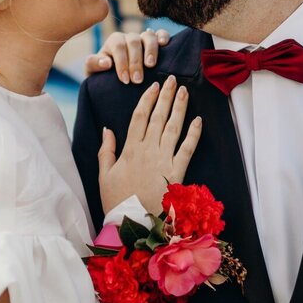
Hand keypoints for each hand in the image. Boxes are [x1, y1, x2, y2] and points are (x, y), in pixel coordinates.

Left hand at [84, 28, 170, 84]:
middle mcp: (129, 37)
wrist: (113, 76)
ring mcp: (143, 38)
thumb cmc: (104, 73)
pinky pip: (161, 34)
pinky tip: (165, 45)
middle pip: (133, 42)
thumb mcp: (92, 70)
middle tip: (137, 80)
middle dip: (135, 62)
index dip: (121, 63)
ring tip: (150, 65)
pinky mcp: (156, 41)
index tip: (125, 80)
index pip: (118, 47)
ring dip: (151, 50)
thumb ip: (94, 64)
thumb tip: (106, 62)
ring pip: (148, 36)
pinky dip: (164, 37)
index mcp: (114, 41)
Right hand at [98, 75, 201, 211]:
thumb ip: (106, 151)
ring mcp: (163, 160)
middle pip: (158, 117)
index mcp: (130, 150)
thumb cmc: (117, 200)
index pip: (139, 117)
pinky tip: (198, 120)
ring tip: (184, 92)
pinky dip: (194, 134)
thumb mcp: (104, 175)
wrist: (132, 223)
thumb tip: (107, 129)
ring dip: (179, 108)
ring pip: (173, 127)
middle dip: (166, 96)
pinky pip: (187, 148)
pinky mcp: (177, 172)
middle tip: (172, 79)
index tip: (153, 86)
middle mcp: (148, 150)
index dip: (147, 99)